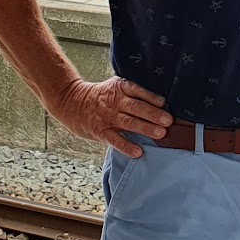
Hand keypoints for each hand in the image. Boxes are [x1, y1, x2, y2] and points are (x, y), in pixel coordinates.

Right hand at [51, 76, 171, 156]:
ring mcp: (107, 117)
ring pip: (128, 122)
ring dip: (145, 128)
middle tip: (168, 121)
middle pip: (136, 107)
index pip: (137, 90)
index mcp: (120, 88)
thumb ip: (133, 93)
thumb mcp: (115, 87)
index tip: (164, 103)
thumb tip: (161, 103)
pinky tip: (138, 152)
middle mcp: (114, 102)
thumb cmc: (100, 96)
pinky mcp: (100, 131)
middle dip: (153, 114)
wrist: (71, 102)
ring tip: (160, 134)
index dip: (151, 97)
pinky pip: (114, 140)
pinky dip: (126, 146)